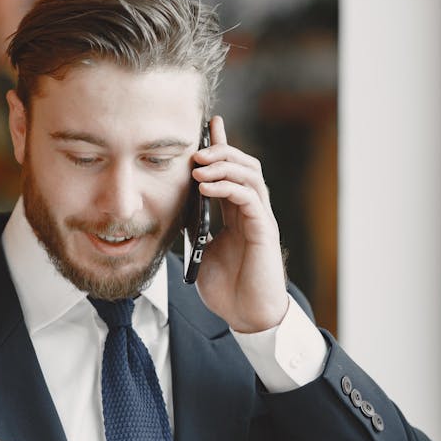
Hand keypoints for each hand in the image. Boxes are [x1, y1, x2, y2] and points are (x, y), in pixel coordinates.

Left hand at [191, 116, 289, 332]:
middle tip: (196, 148)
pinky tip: (205, 187)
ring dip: (223, 165)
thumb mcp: (201, 250)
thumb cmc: (227, 288)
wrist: (246, 316)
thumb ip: (195, 226)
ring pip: (250, 175)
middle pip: (244, 164)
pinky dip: (228, 187)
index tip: (207, 124)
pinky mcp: (264, 230)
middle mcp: (251, 211)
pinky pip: (249, 198)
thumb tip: (177, 206)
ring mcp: (260, 218)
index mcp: (237, 214)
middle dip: (221, 150)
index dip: (221, 146)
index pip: (230, 171)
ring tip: (198, 166)